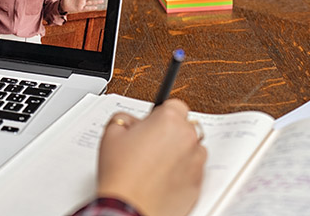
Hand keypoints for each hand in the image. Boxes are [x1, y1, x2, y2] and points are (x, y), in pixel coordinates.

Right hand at [96, 99, 206, 215]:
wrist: (129, 207)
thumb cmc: (121, 174)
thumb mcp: (110, 134)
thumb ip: (123, 118)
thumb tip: (130, 121)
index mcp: (169, 120)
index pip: (174, 104)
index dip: (160, 114)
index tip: (153, 122)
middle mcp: (188, 138)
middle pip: (184, 127)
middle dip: (169, 133)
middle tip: (148, 146)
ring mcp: (196, 161)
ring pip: (191, 149)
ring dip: (178, 152)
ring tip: (154, 164)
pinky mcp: (198, 182)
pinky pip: (193, 171)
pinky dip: (181, 172)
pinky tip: (160, 178)